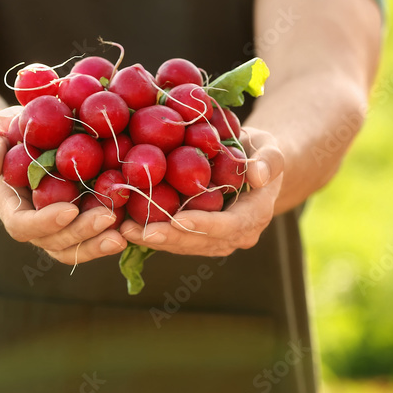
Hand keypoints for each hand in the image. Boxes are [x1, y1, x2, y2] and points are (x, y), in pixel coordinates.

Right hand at [0, 106, 126, 264]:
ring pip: (73, 249)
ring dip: (97, 244)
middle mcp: (32, 223)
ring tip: (122, 235)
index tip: (69, 209)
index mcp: (9, 204)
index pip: (22, 225)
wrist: (26, 138)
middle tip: (108, 217)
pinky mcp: (76, 221)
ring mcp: (55, 227)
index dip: (44, 222)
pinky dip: (108, 235)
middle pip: (53, 242)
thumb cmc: (7, 131)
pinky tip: (130, 227)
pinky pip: (90, 238)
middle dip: (81, 233)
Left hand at [120, 127, 283, 256]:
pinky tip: (125, 225)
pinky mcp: (198, 236)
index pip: (229, 226)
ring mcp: (216, 240)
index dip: (204, 225)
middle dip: (169, 238)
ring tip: (122, 230)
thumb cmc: (260, 152)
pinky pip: (175, 239)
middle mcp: (236, 236)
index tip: (178, 220)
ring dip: (153, 240)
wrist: (254, 166)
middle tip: (138, 231)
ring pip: (183, 245)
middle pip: (200, 242)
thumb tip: (258, 175)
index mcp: (255, 216)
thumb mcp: (270, 148)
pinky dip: (151, 234)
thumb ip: (270, 160)